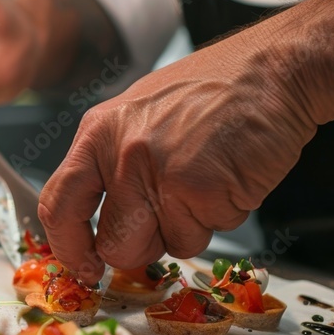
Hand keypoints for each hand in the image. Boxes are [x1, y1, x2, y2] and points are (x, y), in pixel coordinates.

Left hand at [37, 25, 317, 284]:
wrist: (274, 68)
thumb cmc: (214, 92)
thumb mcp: (139, 115)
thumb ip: (113, 165)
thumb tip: (101, 227)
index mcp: (97, 134)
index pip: (58, 206)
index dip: (68, 247)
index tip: (84, 266)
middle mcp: (120, 155)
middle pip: (114, 245)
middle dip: (144, 247)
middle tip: (174, 216)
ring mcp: (158, 174)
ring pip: (167, 246)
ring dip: (192, 227)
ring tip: (209, 179)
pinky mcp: (200, 191)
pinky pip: (206, 235)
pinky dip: (223, 216)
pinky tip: (230, 176)